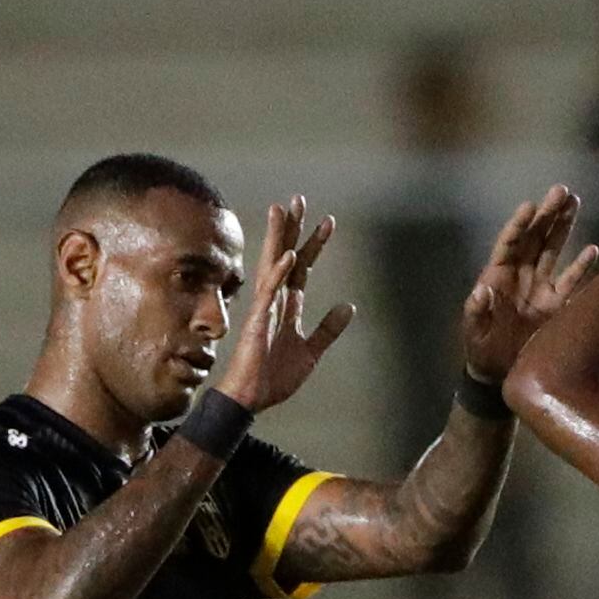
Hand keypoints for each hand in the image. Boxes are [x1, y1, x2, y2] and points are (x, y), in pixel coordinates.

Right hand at [215, 196, 357, 411]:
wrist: (250, 400)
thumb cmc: (273, 378)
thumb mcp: (310, 351)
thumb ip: (327, 329)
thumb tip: (347, 307)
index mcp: (286, 307)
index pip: (301, 268)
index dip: (314, 245)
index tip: (328, 222)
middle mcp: (274, 302)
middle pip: (284, 256)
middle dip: (292, 228)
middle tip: (298, 199)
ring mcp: (264, 309)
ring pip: (272, 265)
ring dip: (279, 237)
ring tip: (283, 210)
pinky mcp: (256, 322)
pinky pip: (269, 293)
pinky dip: (278, 273)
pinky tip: (287, 254)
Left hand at [457, 186, 598, 381]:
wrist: (500, 375)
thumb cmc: (481, 352)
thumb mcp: (475, 333)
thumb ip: (477, 312)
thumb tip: (481, 290)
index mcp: (497, 277)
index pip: (509, 243)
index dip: (519, 224)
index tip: (530, 206)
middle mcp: (520, 276)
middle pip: (535, 238)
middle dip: (547, 214)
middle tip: (561, 190)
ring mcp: (540, 287)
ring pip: (553, 250)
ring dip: (563, 226)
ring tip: (574, 200)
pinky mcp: (557, 304)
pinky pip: (572, 281)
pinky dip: (581, 266)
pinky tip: (592, 250)